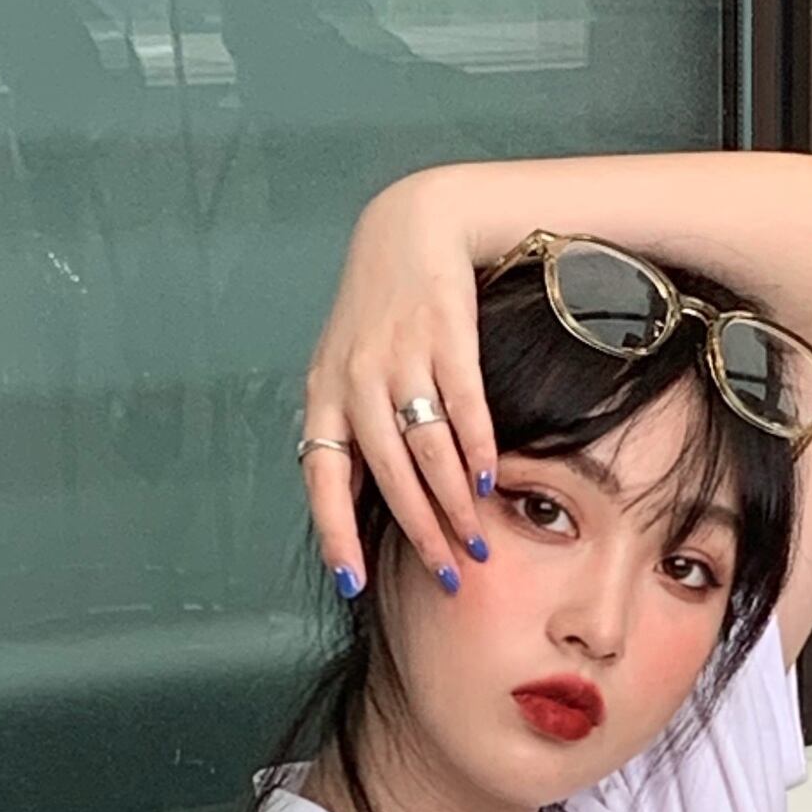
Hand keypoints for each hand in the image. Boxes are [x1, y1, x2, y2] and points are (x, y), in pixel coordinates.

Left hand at [299, 169, 499, 597]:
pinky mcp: (445, 335)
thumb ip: (350, 432)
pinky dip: (477, 449)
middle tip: (448, 575)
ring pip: (428, 450)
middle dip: (421, 533)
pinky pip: (463, 406)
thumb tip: (354, 507)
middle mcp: (356, 379)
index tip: (352, 584)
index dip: (336, 533)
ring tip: (476, 542)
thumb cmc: (380, 311)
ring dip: (455, 504)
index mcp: (325, 395)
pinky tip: (488, 482)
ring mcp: (401, 356)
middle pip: (389, 475)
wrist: (411, 227)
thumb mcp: (345, 369)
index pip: (324, 478)